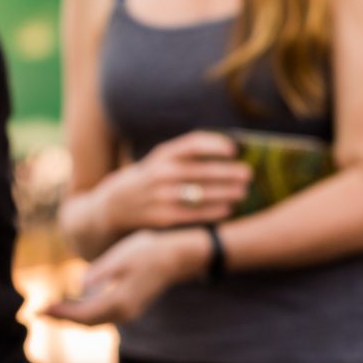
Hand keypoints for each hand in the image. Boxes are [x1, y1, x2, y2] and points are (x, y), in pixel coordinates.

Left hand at [45, 228, 211, 326]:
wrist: (178, 256)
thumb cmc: (149, 251)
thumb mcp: (122, 256)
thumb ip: (101, 272)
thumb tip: (81, 286)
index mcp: (119, 301)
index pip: (82, 314)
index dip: (60, 313)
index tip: (39, 310)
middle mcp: (124, 312)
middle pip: (86, 322)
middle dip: (62, 318)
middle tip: (39, 312)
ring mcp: (129, 312)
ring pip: (94, 321)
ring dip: (72, 317)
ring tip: (52, 309)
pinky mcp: (131, 306)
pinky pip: (102, 316)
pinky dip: (85, 313)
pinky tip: (74, 304)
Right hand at [101, 131, 252, 237]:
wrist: (114, 207)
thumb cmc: (149, 180)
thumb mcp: (160, 162)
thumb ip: (187, 156)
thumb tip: (229, 151)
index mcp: (162, 155)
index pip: (192, 144)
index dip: (215, 145)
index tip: (235, 150)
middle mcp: (160, 173)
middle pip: (200, 170)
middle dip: (227, 172)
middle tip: (248, 174)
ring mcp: (160, 196)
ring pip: (199, 193)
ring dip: (225, 193)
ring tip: (243, 192)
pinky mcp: (162, 218)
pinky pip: (193, 214)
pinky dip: (213, 212)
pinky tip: (228, 210)